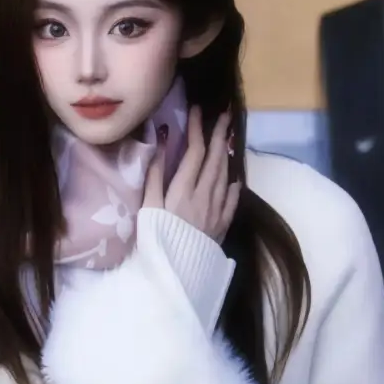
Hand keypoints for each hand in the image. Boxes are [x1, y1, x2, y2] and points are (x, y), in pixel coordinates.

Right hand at [143, 105, 241, 242]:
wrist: (177, 272)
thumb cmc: (156, 239)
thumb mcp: (148, 206)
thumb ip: (154, 175)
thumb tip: (161, 142)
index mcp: (184, 188)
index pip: (195, 151)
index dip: (197, 129)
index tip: (198, 111)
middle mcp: (205, 195)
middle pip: (215, 159)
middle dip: (219, 135)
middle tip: (224, 115)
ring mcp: (216, 210)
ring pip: (224, 176)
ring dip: (226, 155)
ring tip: (228, 139)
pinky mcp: (221, 226)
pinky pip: (231, 202)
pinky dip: (233, 188)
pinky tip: (235, 180)